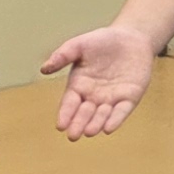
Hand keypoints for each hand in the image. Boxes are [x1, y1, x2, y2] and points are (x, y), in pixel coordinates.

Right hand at [41, 25, 155, 138]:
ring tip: (89, 131)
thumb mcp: (79, 45)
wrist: (130, 37)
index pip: (70, 103)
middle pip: (84, 113)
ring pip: (102, 115)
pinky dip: (116, 120)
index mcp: (79, 86)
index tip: (60, 125)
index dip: (65, 114)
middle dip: (79, 124)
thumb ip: (62, 55)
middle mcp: (94, 96)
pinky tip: (109, 128)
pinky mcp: (129, 98)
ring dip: (96, 124)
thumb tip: (44, 69)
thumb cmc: (102, 41)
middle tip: (73, 135)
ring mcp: (112, 99)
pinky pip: (122, 111)